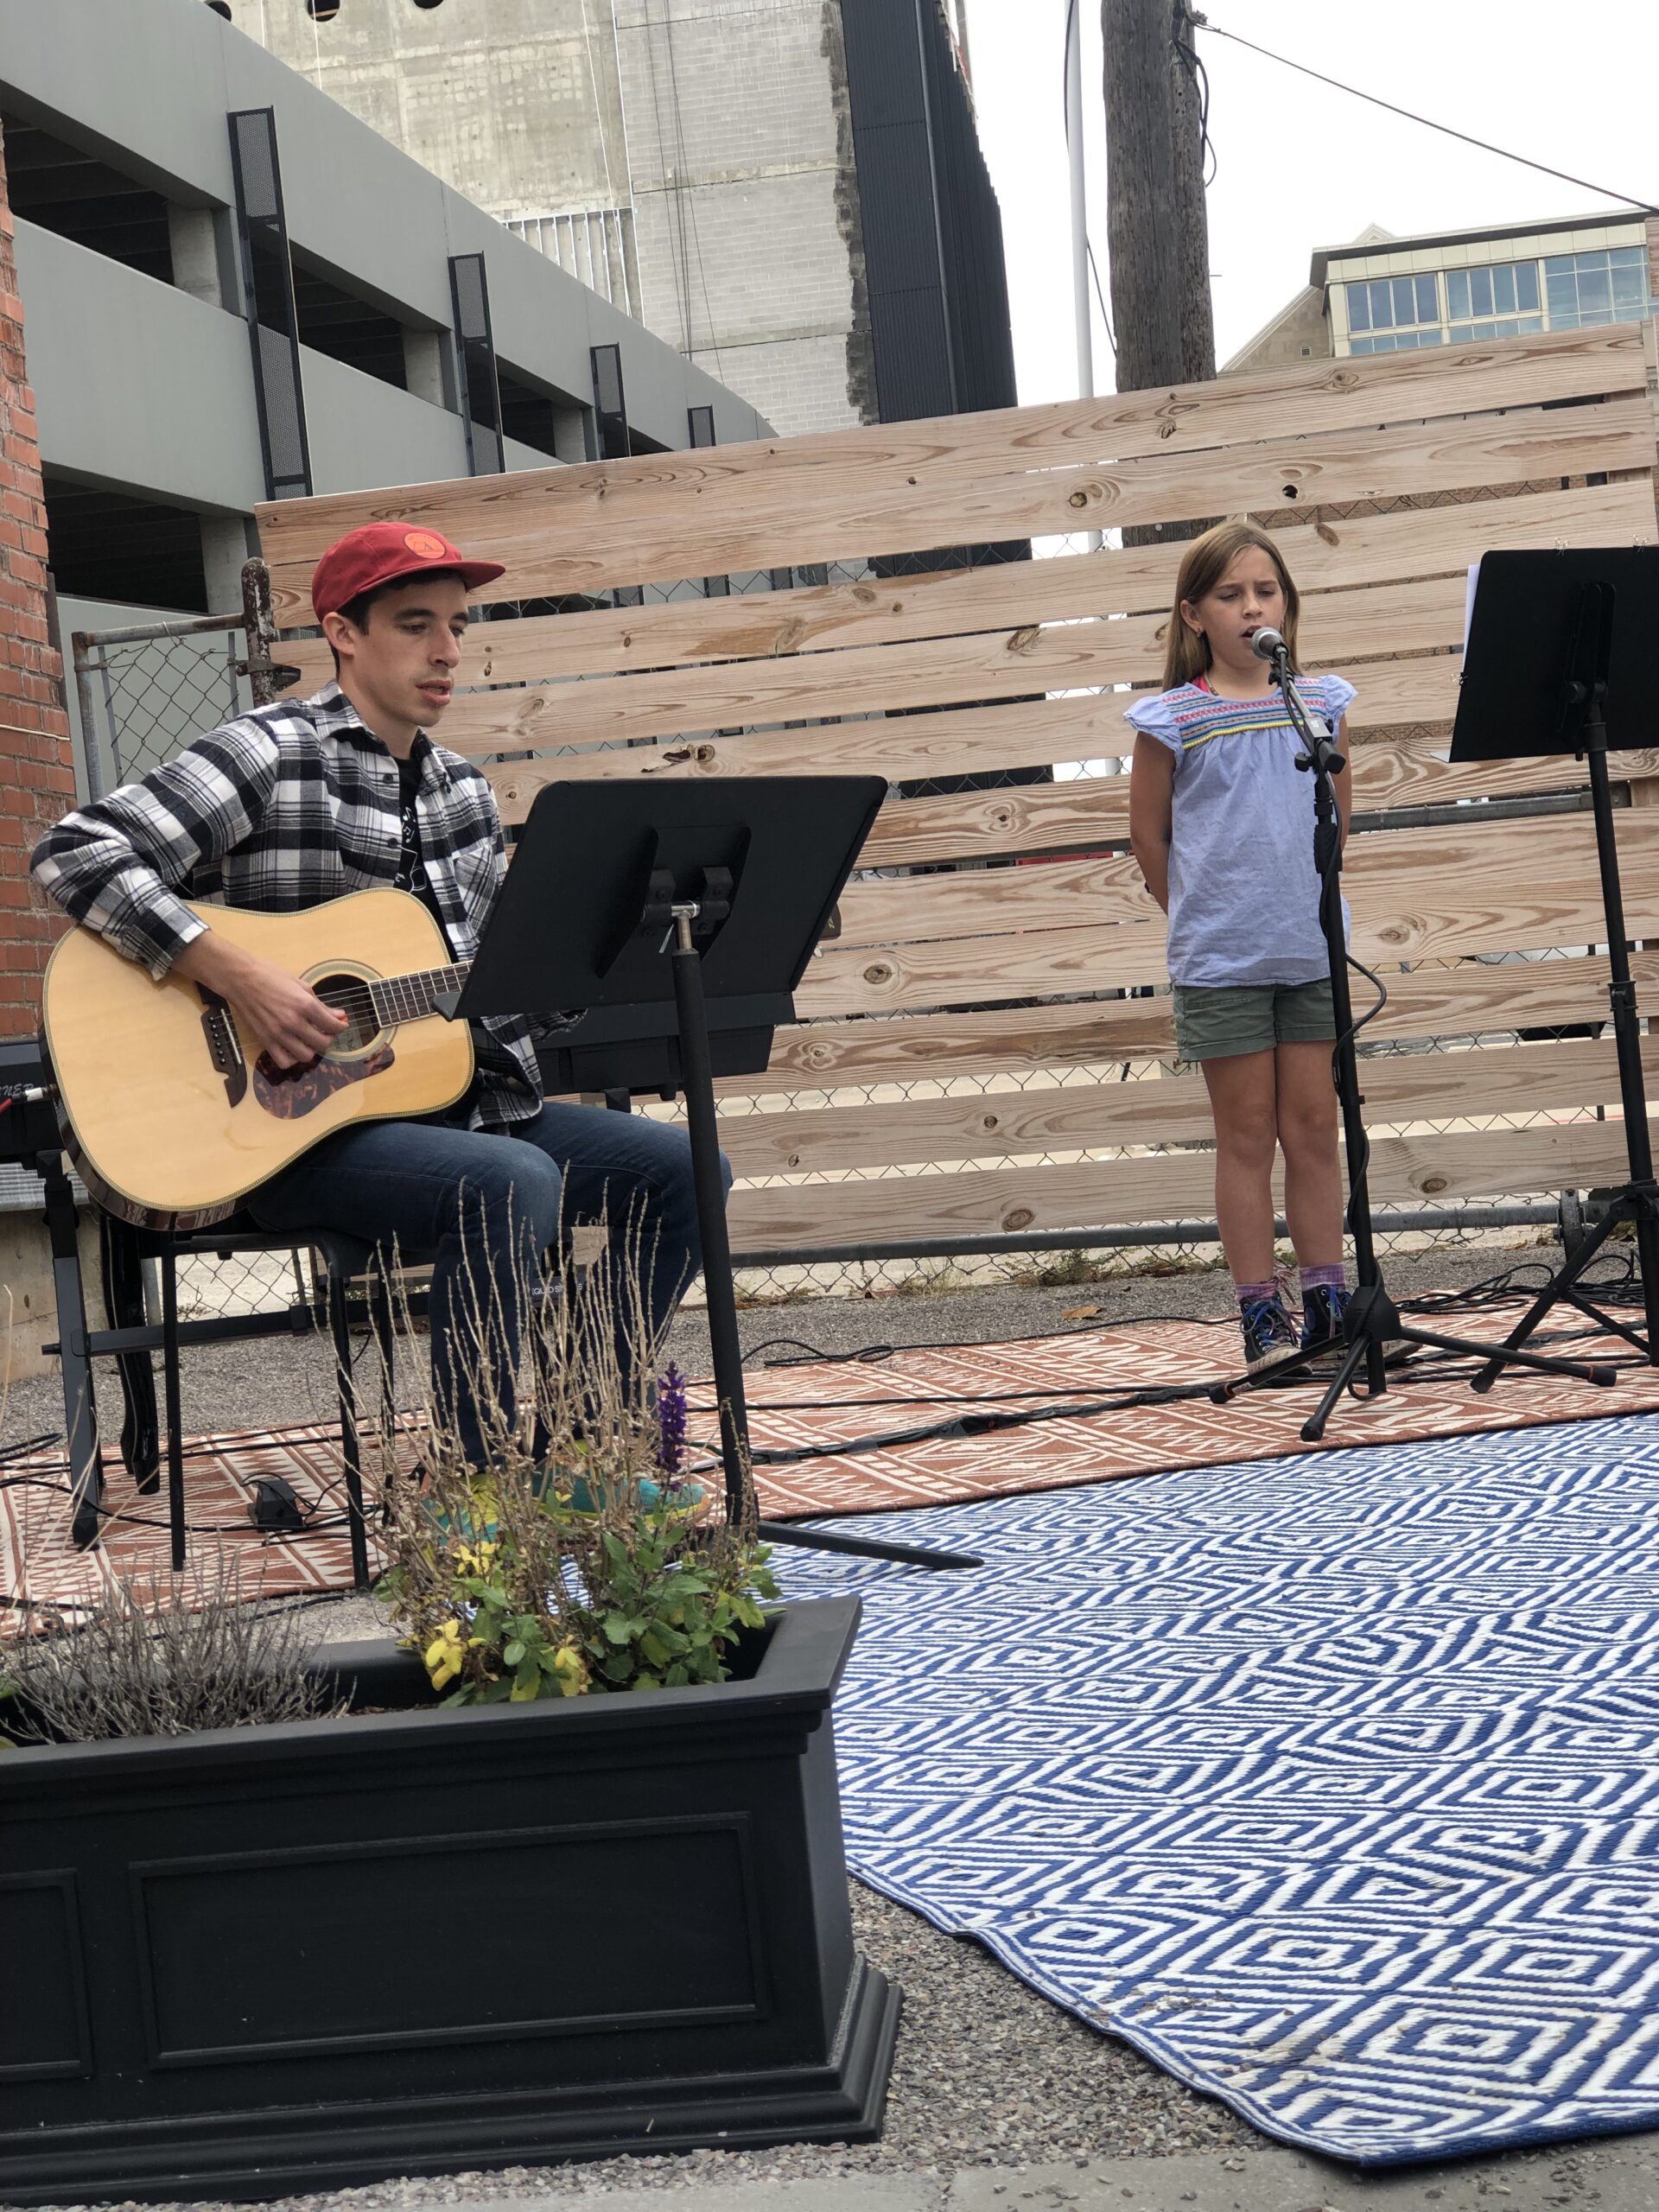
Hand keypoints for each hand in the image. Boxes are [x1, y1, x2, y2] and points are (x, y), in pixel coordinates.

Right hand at [175, 934, 348, 1069]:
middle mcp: (293, 1022)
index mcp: (305, 1005)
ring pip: (306, 1056)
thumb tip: (338, 1015)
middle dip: (328, 1038)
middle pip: (322, 1043)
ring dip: (311, 1049)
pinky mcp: (265, 1040)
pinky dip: (292, 1059)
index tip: (341, 1025)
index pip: (332, 1026)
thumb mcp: (300, 985)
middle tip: (325, 1031)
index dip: (341, 1026)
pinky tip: (293, 1048)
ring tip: (309, 1040)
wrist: (241, 979)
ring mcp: (278, 1034)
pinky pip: (284, 1062)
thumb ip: (321, 1004)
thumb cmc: (271, 976)